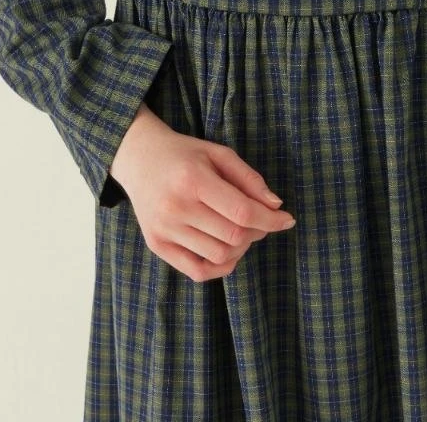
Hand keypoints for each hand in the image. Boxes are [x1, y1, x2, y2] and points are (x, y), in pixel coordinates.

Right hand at [109, 103, 295, 281]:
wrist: (139, 158)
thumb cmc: (184, 154)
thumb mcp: (218, 153)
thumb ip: (249, 178)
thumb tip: (276, 206)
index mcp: (192, 179)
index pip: (241, 212)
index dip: (271, 220)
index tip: (288, 220)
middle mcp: (175, 207)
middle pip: (233, 236)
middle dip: (258, 232)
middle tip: (261, 220)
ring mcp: (164, 230)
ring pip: (219, 256)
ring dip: (241, 247)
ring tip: (241, 230)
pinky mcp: (156, 245)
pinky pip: (198, 272)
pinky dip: (221, 266)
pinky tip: (228, 250)